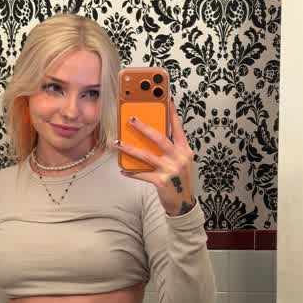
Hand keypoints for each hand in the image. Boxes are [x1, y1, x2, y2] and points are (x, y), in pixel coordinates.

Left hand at [114, 98, 195, 215]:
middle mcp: (179, 157)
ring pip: (146, 155)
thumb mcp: (179, 161)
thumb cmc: (179, 180)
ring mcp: (171, 169)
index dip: (171, 113)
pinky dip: (131, 172)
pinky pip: (142, 174)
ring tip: (118, 143)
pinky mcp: (162, 181)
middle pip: (159, 138)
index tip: (166, 99)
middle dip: (144, 127)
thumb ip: (170, 149)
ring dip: (130, 148)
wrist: (183, 203)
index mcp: (184, 150)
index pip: (177, 128)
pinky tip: (122, 169)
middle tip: (132, 119)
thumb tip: (150, 136)